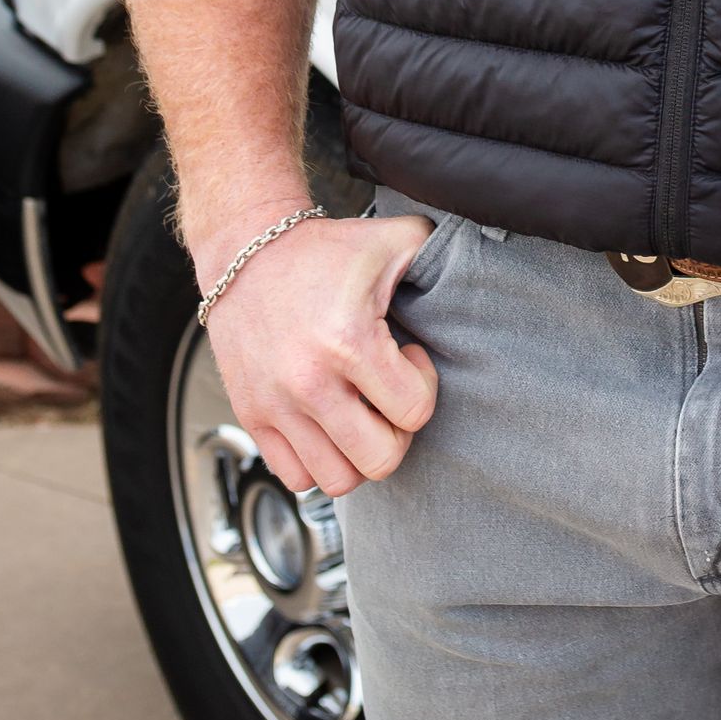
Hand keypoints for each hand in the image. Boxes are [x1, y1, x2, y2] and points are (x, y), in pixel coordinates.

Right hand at [198, 209, 439, 498]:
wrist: (248, 251)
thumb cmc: (324, 250)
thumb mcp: (392, 239)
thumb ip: (439, 253)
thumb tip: (472, 268)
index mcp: (348, 341)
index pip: (414, 412)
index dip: (424, 385)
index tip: (408, 356)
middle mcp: (308, 382)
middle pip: (379, 460)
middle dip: (398, 432)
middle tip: (389, 396)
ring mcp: (276, 406)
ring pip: (337, 480)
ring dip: (358, 453)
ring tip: (359, 411)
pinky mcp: (252, 417)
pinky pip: (295, 476)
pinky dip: (318, 461)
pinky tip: (328, 421)